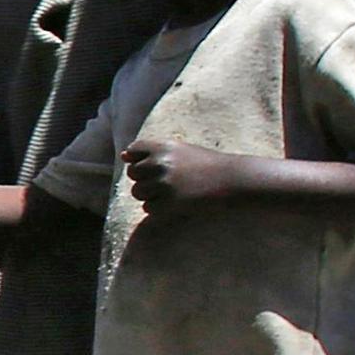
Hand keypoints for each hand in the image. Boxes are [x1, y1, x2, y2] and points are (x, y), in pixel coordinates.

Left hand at [122, 140, 251, 214]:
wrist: (232, 180)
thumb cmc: (206, 164)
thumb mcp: (180, 149)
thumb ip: (151, 151)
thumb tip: (123, 155)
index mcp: (162, 146)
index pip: (133, 150)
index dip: (140, 159)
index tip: (153, 165)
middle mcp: (160, 164)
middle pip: (132, 173)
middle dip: (144, 178)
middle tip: (165, 181)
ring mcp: (164, 185)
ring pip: (137, 192)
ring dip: (150, 194)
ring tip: (170, 192)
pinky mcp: (169, 204)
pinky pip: (148, 208)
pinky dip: (158, 208)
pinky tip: (175, 202)